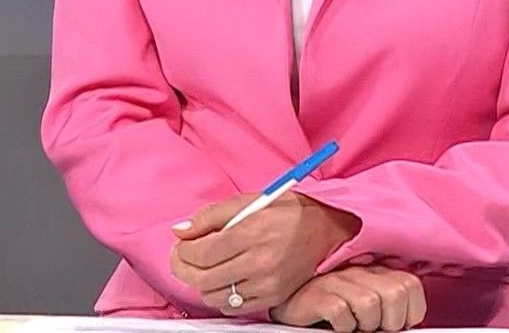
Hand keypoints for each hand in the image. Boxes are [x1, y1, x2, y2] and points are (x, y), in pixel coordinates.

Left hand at [169, 190, 362, 314]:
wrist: (328, 230)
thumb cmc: (290, 211)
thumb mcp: (250, 201)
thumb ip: (211, 216)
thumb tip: (181, 230)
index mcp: (251, 233)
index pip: (200, 253)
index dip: (182, 251)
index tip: (181, 245)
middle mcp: (259, 262)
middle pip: (202, 279)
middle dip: (184, 269)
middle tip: (183, 259)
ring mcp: (267, 284)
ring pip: (215, 297)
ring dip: (202, 284)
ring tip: (205, 268)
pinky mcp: (274, 297)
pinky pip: (235, 308)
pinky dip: (223, 297)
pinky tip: (225, 280)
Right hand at [268, 265, 427, 331]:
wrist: (290, 303)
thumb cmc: (330, 306)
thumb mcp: (364, 303)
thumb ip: (386, 306)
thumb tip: (405, 326)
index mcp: (375, 271)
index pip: (411, 285)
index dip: (411, 312)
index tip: (398, 325)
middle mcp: (358, 271)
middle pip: (396, 293)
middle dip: (391, 321)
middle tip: (375, 328)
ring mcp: (336, 281)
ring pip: (370, 304)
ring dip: (366, 325)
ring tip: (354, 326)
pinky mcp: (317, 295)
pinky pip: (340, 312)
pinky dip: (343, 326)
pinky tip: (336, 325)